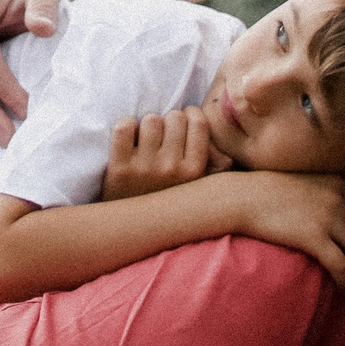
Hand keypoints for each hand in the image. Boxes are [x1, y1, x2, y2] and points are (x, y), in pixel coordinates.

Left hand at [102, 107, 230, 200]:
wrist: (131, 229)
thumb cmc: (168, 199)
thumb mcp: (198, 187)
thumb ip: (216, 165)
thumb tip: (225, 148)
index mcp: (195, 171)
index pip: (198, 122)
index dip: (189, 116)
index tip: (183, 123)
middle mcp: (172, 170)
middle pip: (174, 117)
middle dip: (169, 123)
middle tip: (163, 137)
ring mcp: (145, 168)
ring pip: (151, 120)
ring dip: (147, 127)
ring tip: (146, 143)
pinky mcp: (120, 169)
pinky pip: (124, 127)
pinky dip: (126, 128)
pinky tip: (129, 142)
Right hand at [222, 172, 344, 284]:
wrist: (242, 197)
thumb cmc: (269, 191)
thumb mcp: (305, 180)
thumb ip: (327, 191)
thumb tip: (340, 210)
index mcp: (338, 184)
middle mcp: (338, 199)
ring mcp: (327, 218)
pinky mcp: (314, 238)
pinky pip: (341, 263)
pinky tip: (343, 285)